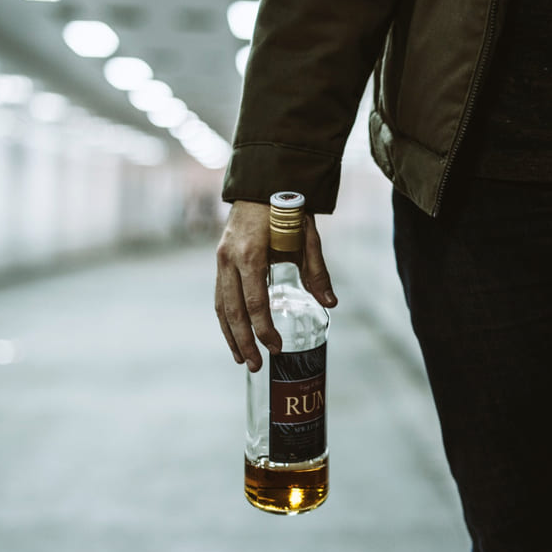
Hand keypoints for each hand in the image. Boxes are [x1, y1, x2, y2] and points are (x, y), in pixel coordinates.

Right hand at [215, 200, 335, 370]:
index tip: (276, 348)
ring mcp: (221, 260)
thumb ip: (317, 271)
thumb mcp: (308, 237)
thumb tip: (330, 303)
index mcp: (251, 254)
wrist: (263, 184)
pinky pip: (220, 296)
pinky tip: (234, 335)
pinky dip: (225, 319)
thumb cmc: (289, 211)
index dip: (264, 330)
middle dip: (244, 342)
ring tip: (241, 360)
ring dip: (230, 335)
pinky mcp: (220, 260)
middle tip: (256, 366)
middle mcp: (230, 259)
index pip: (255, 303)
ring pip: (221, 306)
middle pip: (233, 311)